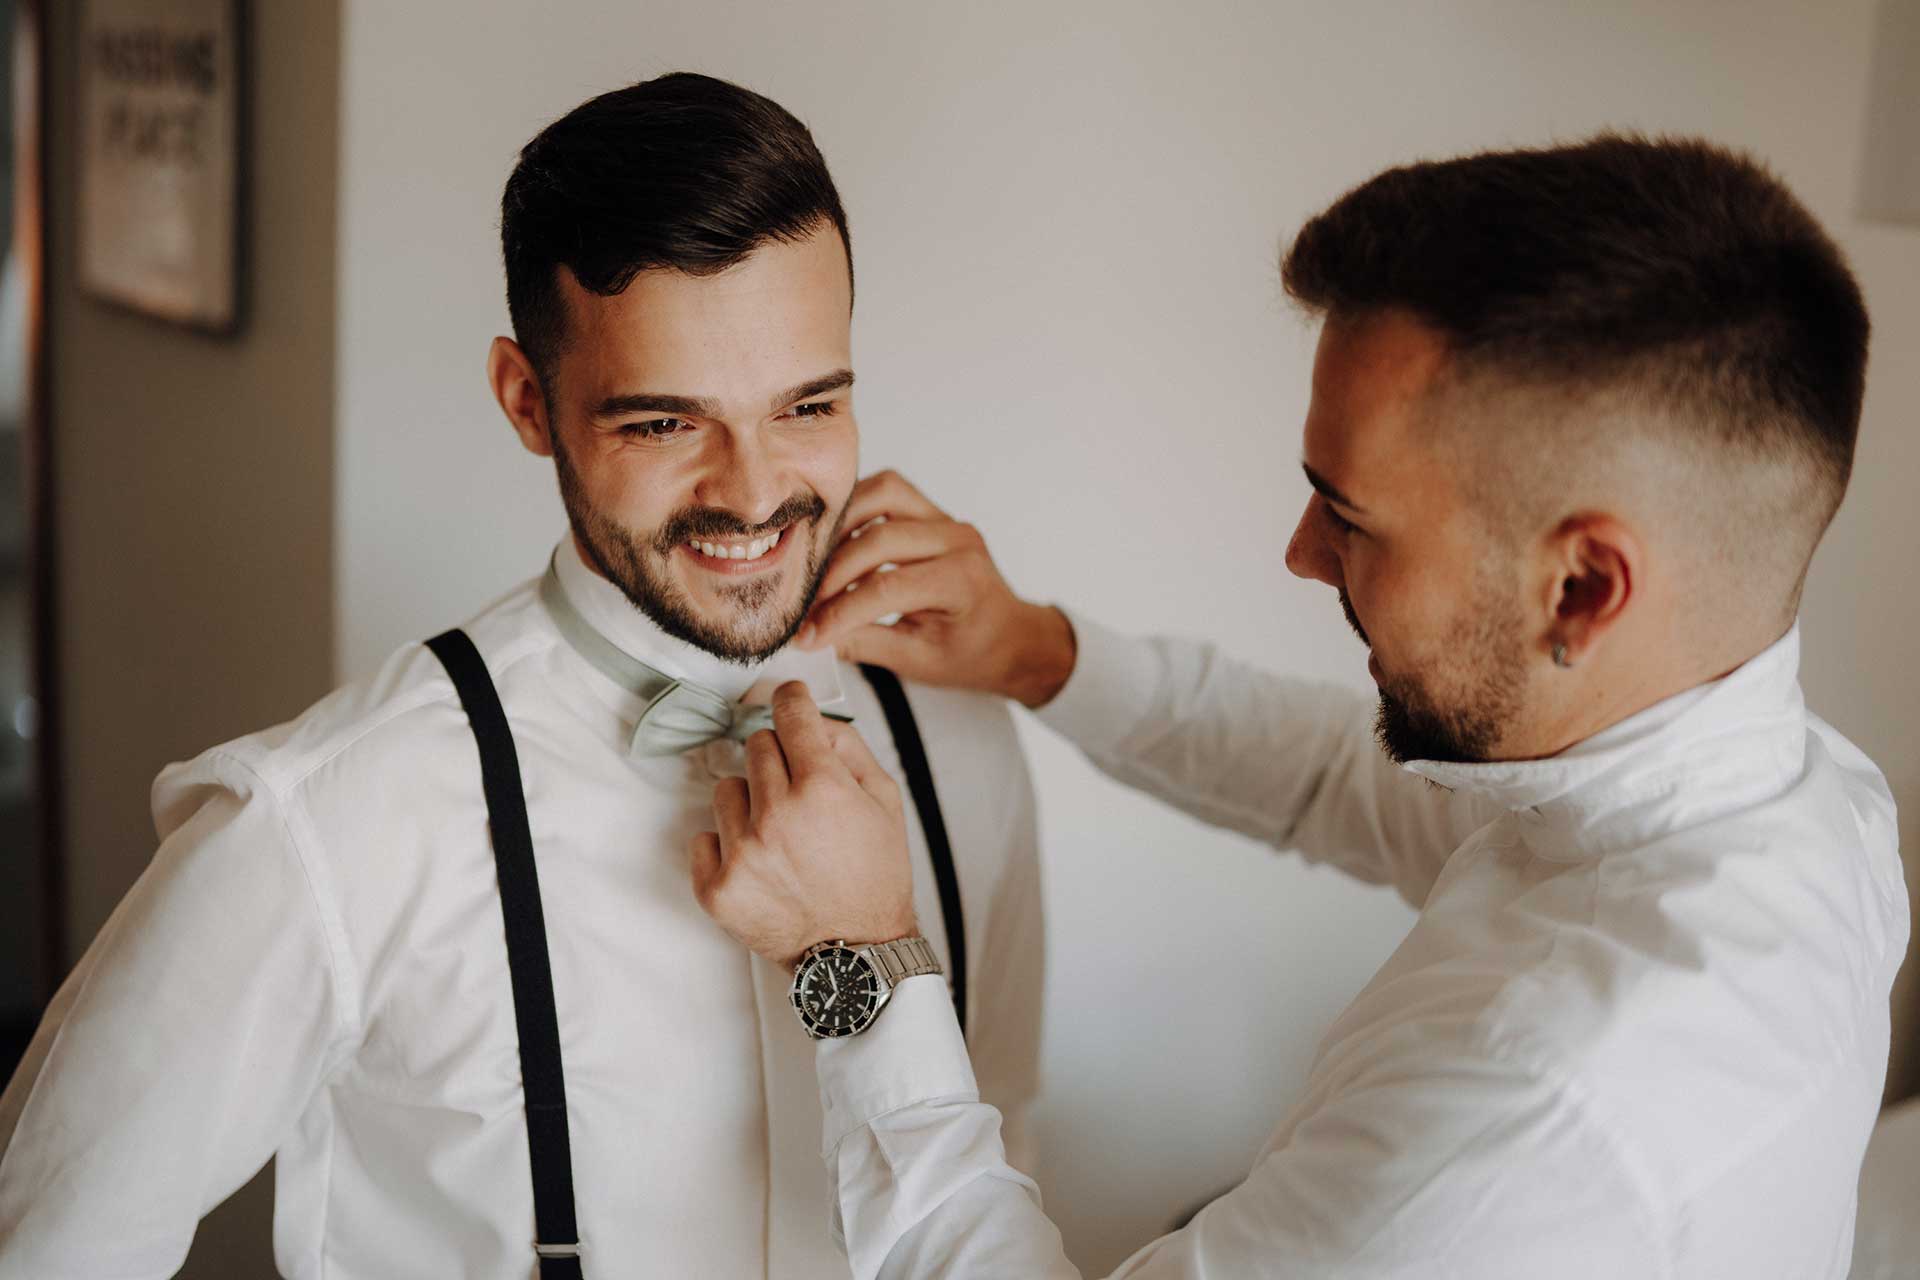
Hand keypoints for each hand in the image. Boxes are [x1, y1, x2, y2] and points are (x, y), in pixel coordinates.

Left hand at [689, 681, 917, 969]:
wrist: (857, 953)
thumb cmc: (874, 878)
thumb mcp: (886, 803)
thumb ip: (850, 750)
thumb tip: (813, 720)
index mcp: (822, 789)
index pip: (789, 714)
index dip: (791, 701)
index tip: (788, 701)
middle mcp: (777, 815)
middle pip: (755, 746)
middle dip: (777, 760)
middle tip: (798, 792)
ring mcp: (743, 852)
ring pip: (726, 789)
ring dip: (749, 803)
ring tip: (779, 836)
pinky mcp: (718, 887)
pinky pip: (704, 836)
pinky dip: (726, 845)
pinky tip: (758, 864)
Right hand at [795, 470, 1077, 708]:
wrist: (1011, 637)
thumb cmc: (974, 652)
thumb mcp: (919, 662)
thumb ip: (864, 644)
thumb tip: (811, 637)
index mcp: (961, 582)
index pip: (885, 589)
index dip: (838, 612)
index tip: (807, 633)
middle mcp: (957, 540)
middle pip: (878, 538)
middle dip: (832, 574)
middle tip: (804, 603)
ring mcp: (946, 520)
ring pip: (882, 494)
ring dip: (842, 526)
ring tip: (816, 565)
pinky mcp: (932, 513)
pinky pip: (888, 493)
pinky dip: (856, 511)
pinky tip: (837, 543)